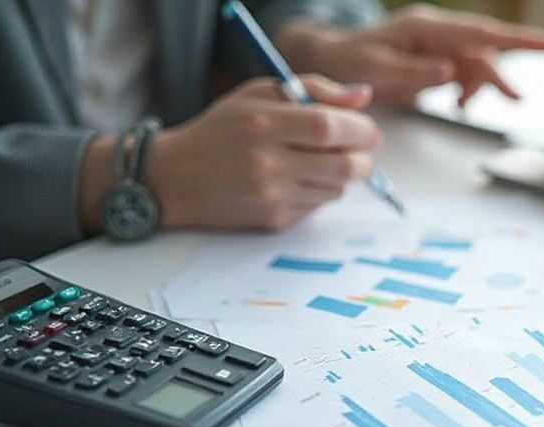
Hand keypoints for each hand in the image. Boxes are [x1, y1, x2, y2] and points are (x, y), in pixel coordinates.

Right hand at [146, 75, 379, 229]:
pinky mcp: (274, 220)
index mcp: (263, 124)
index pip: (329, 127)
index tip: (367, 128)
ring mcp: (271, 196)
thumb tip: (364, 96)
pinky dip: (319, 191)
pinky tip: (298, 178)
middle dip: (364, 157)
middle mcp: (267, 163)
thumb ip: (314, 89)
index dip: (359, 128)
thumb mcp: (259, 93)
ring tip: (322, 160)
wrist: (176, 178)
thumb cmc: (223, 129)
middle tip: (361, 149)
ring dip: (342, 175)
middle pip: (344, 166)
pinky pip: (317, 206)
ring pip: (336, 189)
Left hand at [278, 5, 543, 106]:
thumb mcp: (379, 70)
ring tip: (463, 107)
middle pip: (484, 51)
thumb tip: (451, 72)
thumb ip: (416, 72)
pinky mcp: (437, 61)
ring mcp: (439, 46)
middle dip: (499, 75)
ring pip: (477, 65)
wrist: (334, 63)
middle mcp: (437, 32)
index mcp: (426, 27)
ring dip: (479, 87)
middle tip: (516, 99)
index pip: (481, 32)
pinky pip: (465, 74)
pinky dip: (467, 91)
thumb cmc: (351, 63)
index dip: (519, 39)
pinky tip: (459, 105)